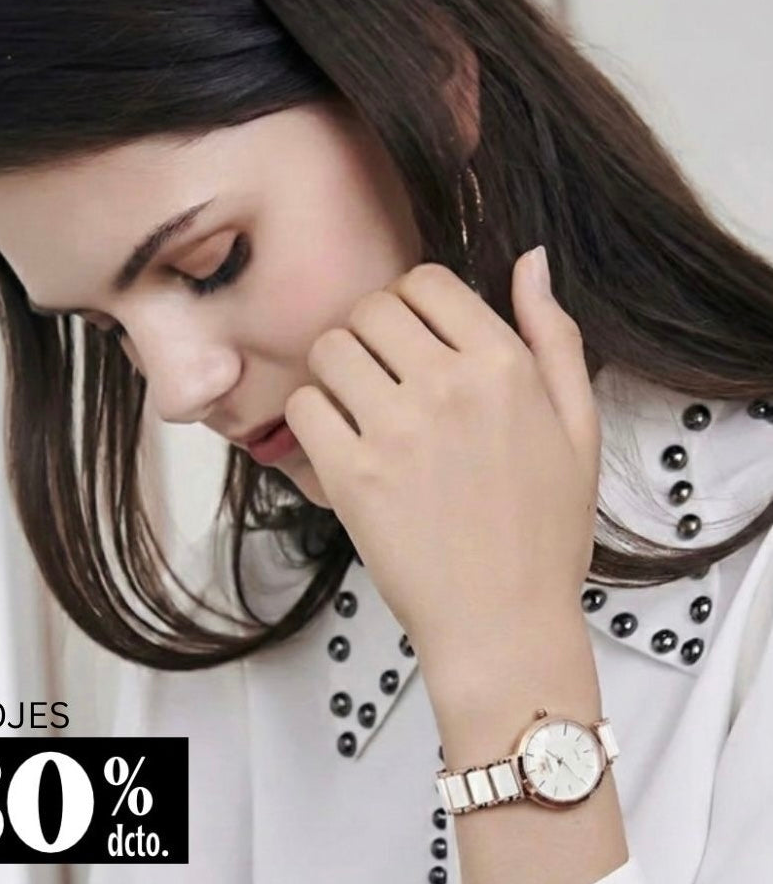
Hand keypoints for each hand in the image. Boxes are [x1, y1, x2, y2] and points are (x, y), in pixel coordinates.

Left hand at [283, 250, 600, 675]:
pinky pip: (303, 407)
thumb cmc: (547, 532)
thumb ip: (554, 338)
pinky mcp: (350, 476)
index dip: (412, 303)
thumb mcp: (579, 428)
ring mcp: (394, 430)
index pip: (427, 281)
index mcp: (504, 366)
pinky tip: (340, 446)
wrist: (505, 624)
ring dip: (337, 372)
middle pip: (370, 308)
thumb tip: (529, 259)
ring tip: (359, 411)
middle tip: (382, 377)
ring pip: (328, 349)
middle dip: (371, 334)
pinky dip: (313, 420)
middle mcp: (447, 386)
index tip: (414, 339)